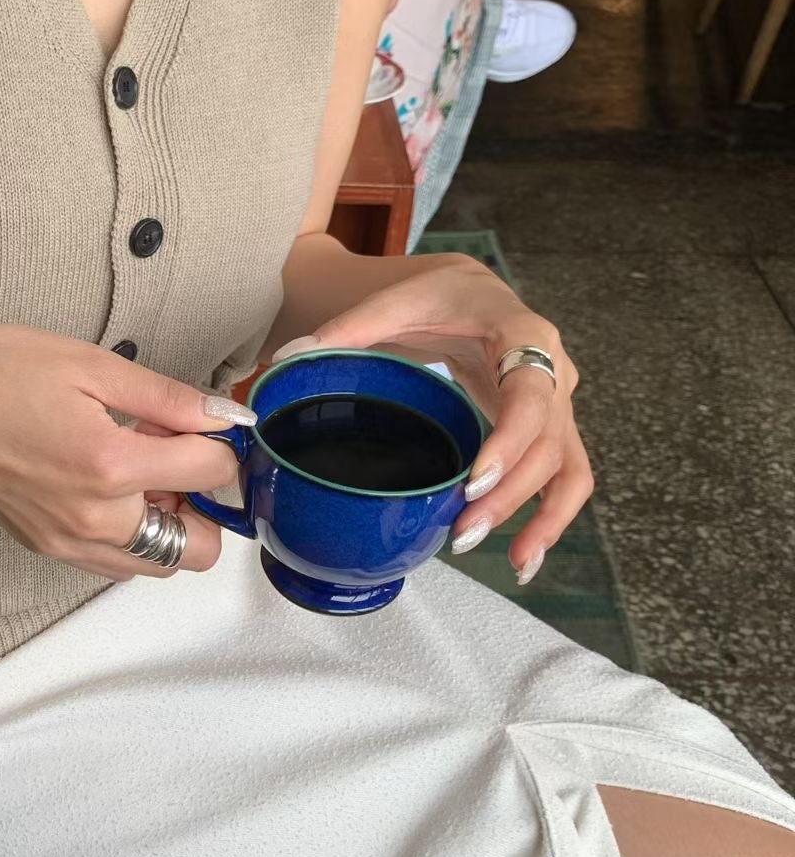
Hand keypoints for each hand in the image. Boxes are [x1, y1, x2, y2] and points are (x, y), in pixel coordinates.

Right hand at [0, 326, 252, 580]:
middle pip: (198, 548)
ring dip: (169, 523)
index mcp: (111, 465)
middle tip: (180, 456)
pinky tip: (111, 485)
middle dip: (204, 504)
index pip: (211, 472)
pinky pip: (115, 561)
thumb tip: (227, 416)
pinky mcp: (48, 548)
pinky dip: (132, 533)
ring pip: (158, 565)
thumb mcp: (92, 365)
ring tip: (142, 469)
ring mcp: (69, 542)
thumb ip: (168, 398)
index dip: (221, 443)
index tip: (204, 422)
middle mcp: (95, 519)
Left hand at [273, 257, 591, 583]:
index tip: (475, 482)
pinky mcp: (550, 430)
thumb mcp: (397, 302)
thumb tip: (289, 357)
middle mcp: (554, 371)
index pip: (530, 394)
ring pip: (566, 467)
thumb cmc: (439, 297)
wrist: (471, 292)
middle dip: (511, 494)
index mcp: (523, 334)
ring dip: (543, 518)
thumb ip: (348, 328)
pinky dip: (551, 518)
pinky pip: (566, 478)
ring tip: (513, 563)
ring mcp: (557, 405)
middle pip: (548, 443)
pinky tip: (525, 559)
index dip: (510, 441)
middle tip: (464, 532)